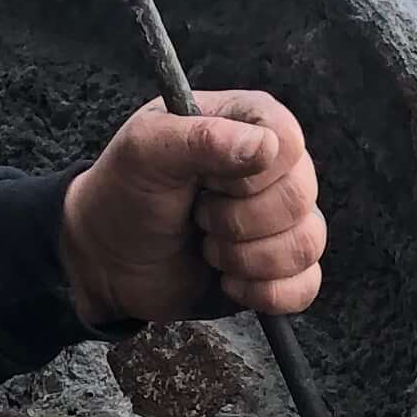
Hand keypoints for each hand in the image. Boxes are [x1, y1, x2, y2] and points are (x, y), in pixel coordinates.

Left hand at [60, 94, 326, 328]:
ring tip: (207, 250)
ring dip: (247, 259)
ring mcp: (280, 221)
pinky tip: (228, 282)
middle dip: (240, 222)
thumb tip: (266, 147)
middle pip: (300, 197)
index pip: (289, 141)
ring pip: (306, 244)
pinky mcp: (279, 270)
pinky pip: (305, 286)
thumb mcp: (146, 152)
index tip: (207, 182)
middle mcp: (274, 169)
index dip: (252, 173)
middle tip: (198, 218)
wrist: (109, 258)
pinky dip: (265, 293)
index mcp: (248, 123)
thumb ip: (201, 139)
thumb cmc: (125, 193)